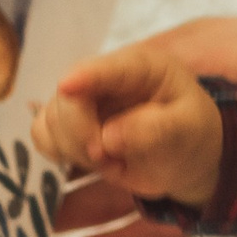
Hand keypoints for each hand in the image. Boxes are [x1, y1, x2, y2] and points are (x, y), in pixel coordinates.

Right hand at [32, 41, 224, 205]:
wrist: (187, 156)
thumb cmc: (193, 134)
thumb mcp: (189, 130)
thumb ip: (156, 130)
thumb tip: (109, 137)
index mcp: (141, 69)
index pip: (107, 68)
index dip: (85, 76)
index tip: (68, 88)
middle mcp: (104, 80)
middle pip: (66, 101)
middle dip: (80, 136)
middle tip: (108, 160)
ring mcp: (83, 103)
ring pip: (48, 123)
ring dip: (70, 151)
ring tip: (110, 164)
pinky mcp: (69, 128)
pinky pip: (44, 139)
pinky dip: (58, 158)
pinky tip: (90, 167)